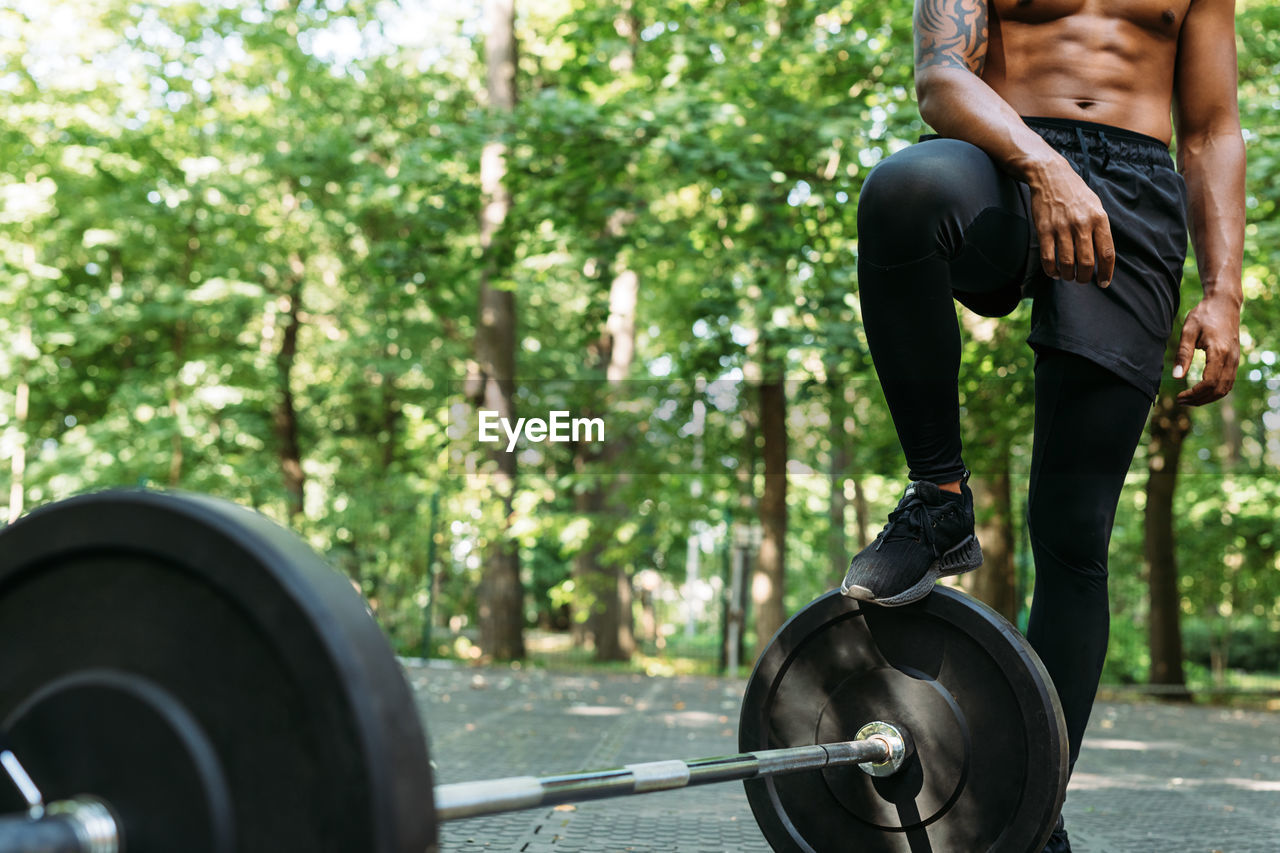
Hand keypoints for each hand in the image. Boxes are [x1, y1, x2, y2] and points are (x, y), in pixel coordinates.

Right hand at [1026, 159, 1115, 286]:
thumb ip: (1099, 228)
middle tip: (1082, 280)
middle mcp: (1082, 224)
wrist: (1050, 176)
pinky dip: (1051, 270)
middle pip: (1086, 262)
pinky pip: (1048, 258)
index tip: (1103, 282)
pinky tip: (1054, 272)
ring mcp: (1062, 227)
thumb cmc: (1075, 193)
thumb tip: (1102, 254)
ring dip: (1068, 276)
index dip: (1106, 272)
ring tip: (1068, 276)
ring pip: (1067, 263)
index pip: (1106, 253)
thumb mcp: (1095, 205)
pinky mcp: (1044, 229)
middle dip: (1085, 278)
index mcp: (1099, 218)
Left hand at [1173, 296, 1240, 405]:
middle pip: (1218, 390)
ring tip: (1189, 399)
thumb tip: (1176, 377)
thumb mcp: (1188, 331)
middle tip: (1181, 401)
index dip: (1194, 394)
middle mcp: (1231, 358)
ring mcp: (1235, 360)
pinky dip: (1215, 391)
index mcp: (1219, 352)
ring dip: (1208, 398)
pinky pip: (1228, 382)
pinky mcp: (1235, 359)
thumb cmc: (1204, 315)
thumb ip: (1183, 354)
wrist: (1224, 303)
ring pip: (1225, 388)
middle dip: (1199, 399)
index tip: (1180, 396)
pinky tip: (1201, 392)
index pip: (1209, 383)